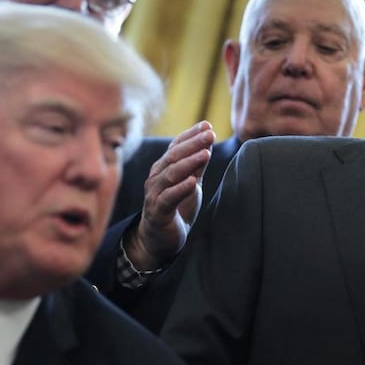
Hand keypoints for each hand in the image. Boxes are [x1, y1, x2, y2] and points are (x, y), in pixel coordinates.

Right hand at [124, 121, 214, 270]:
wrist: (159, 239)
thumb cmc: (176, 208)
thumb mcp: (190, 183)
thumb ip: (197, 166)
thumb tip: (208, 143)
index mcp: (163, 168)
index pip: (177, 146)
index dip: (191, 134)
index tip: (207, 124)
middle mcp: (156, 177)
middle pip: (174, 156)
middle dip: (193, 143)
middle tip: (210, 133)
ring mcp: (154, 194)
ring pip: (171, 174)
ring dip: (189, 162)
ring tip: (205, 153)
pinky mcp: (157, 212)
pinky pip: (168, 198)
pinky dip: (180, 188)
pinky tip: (193, 182)